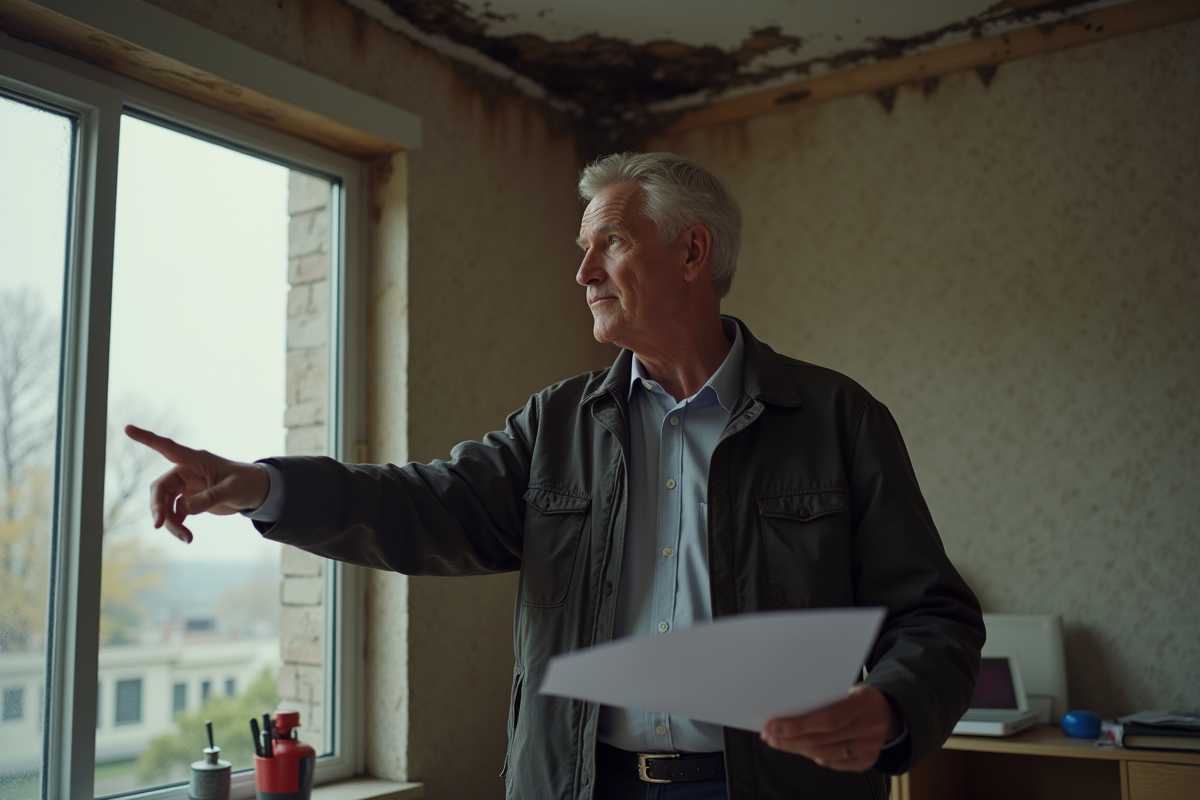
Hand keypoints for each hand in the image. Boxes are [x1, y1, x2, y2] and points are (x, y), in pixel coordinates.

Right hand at [124, 424, 270, 543]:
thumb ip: (210, 498)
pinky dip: (177, 526)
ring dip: (170, 522)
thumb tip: (185, 509)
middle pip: (160, 488)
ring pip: (165, 504)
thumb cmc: (247, 483)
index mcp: (196, 460)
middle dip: (158, 507)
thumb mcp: (232, 490)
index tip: (127, 428)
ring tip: (187, 538)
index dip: (147, 439)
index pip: (167, 447)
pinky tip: (187, 537)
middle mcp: (187, 471)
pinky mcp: (189, 500)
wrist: (256, 492)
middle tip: (159, 526)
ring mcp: (186, 486)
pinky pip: (174, 513)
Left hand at [760, 684, 898, 771]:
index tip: (772, 725)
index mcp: (864, 702)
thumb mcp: (846, 689)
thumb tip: (785, 711)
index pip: (827, 719)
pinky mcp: (868, 761)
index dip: (798, 725)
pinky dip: (815, 756)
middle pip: (822, 740)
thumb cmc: (857, 697)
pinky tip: (802, 748)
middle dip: (790, 739)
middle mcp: (870, 726)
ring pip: (825, 754)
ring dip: (798, 749)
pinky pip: (834, 763)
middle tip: (769, 736)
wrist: (889, 712)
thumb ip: (823, 699)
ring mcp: (871, 746)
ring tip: (779, 742)